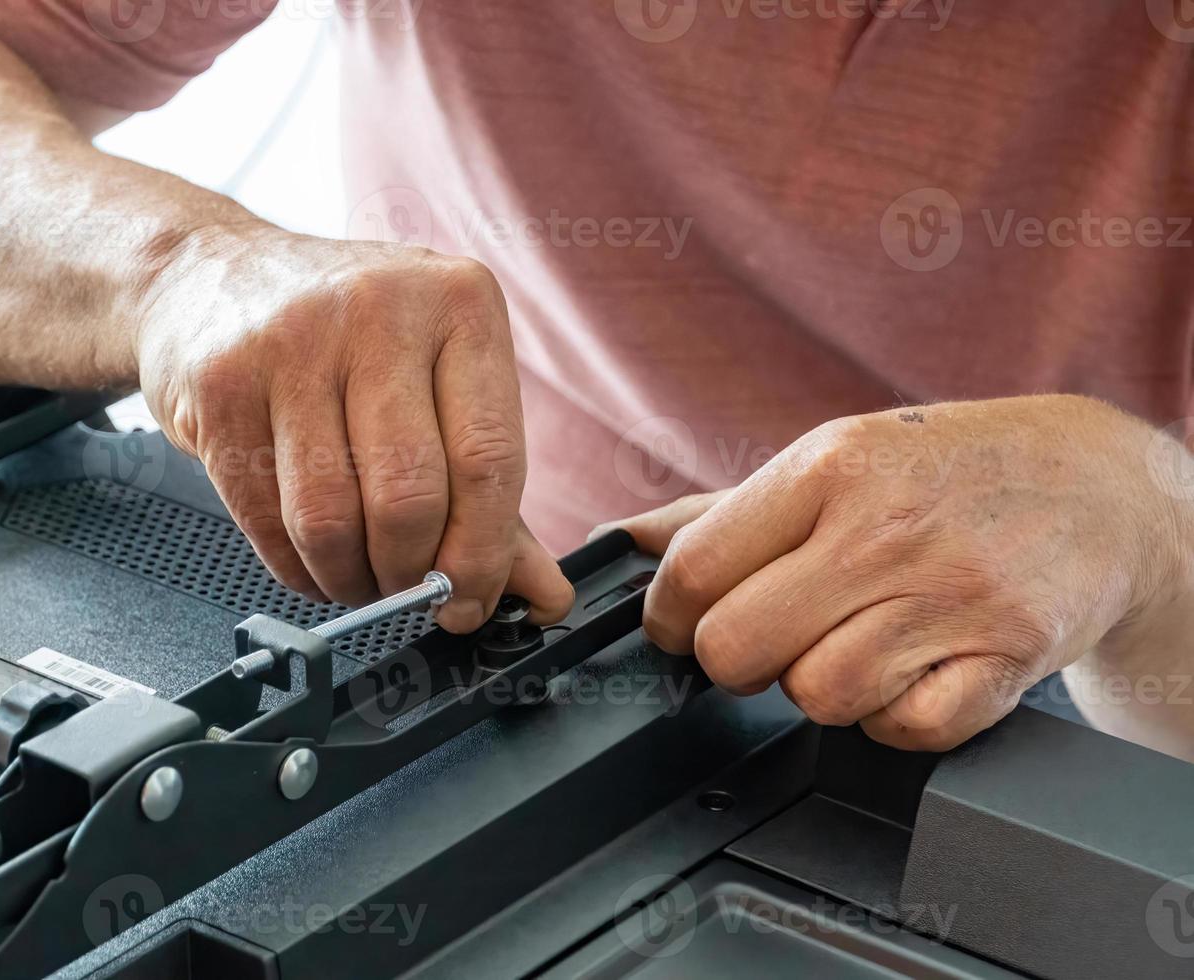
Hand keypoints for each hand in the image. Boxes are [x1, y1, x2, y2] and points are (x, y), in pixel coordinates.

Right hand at [136, 226, 572, 632]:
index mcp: (460, 302)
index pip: (488, 459)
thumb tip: (541, 592)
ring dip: (348, 578)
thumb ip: (490, 490)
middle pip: (408, 497)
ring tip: (357, 577)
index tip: (471, 600)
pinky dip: (293, 564)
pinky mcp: (222, 384)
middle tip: (407, 592)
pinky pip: (264, 516)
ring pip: (329, 518)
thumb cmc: (347, 334)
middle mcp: (378, 308)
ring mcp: (291, 341)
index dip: (481, 554)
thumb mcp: (439, 381)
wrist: (213, 275)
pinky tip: (307, 557)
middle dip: (409, 575)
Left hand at [613, 396, 1193, 750]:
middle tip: (762, 641)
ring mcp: (952, 596)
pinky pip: (905, 731)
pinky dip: (893, 719)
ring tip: (847, 648)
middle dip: (732, 660)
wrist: (1100, 484)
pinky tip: (906, 673)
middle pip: (739, 646)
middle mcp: (887, 531)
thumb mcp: (833, 458)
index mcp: (829, 469)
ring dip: (817, 688)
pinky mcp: (1007, 658)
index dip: (665, 615)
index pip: (697, 567)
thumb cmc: (944, 471)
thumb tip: (621, 542)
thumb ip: (721, 511)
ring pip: (817, 696)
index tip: (674, 626)